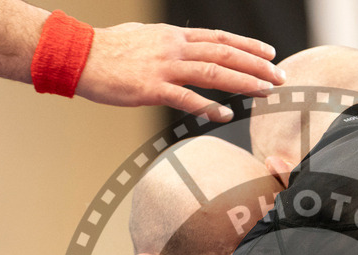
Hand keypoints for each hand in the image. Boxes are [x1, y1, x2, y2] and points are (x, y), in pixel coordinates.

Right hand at [76, 23, 284, 119]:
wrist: (78, 56)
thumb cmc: (107, 49)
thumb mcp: (143, 37)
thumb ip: (166, 44)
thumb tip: (179, 46)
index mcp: (174, 36)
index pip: (220, 38)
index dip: (248, 46)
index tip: (270, 54)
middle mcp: (174, 48)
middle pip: (224, 53)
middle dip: (256, 66)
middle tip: (279, 77)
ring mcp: (164, 67)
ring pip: (213, 72)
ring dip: (242, 82)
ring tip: (265, 92)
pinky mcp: (151, 88)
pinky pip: (186, 99)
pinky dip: (208, 107)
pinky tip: (225, 114)